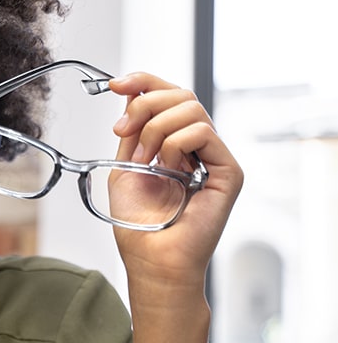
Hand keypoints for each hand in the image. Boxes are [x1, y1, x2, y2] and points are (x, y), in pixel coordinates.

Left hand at [108, 72, 243, 294]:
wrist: (151, 260)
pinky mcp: (228, 171)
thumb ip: (132, 132)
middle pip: (181, 95)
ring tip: (143, 160)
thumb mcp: (124, 168)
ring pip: (191, 109)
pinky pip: (203, 132)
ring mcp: (214, 158)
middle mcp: (198, 148)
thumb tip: (131, 94)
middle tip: (122, 131)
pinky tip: (165, 166)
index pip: (169, 97)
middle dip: (145, 104)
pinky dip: (175, 143)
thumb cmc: (138, 225)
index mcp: (175, 144)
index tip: (114, 85)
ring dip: (155, 129)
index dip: (144, 82)